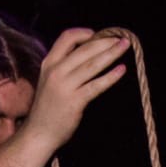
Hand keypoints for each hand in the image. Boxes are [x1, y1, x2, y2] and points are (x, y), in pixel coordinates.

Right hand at [24, 28, 131, 150]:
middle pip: (84, 49)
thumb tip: (87, 56)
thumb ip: (64, 68)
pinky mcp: (74, 101)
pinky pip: (96, 85)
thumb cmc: (48, 108)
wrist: (39, 133)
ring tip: (126, 46)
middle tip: (122, 38)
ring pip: (92, 64)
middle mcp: (56, 71)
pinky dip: (110, 76)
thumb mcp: (50, 81)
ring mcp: (64, 86)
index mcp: (49, 63)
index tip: (98, 34)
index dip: (84, 33)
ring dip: (111, 53)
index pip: (66, 38)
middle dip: (105, 42)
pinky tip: (121, 70)